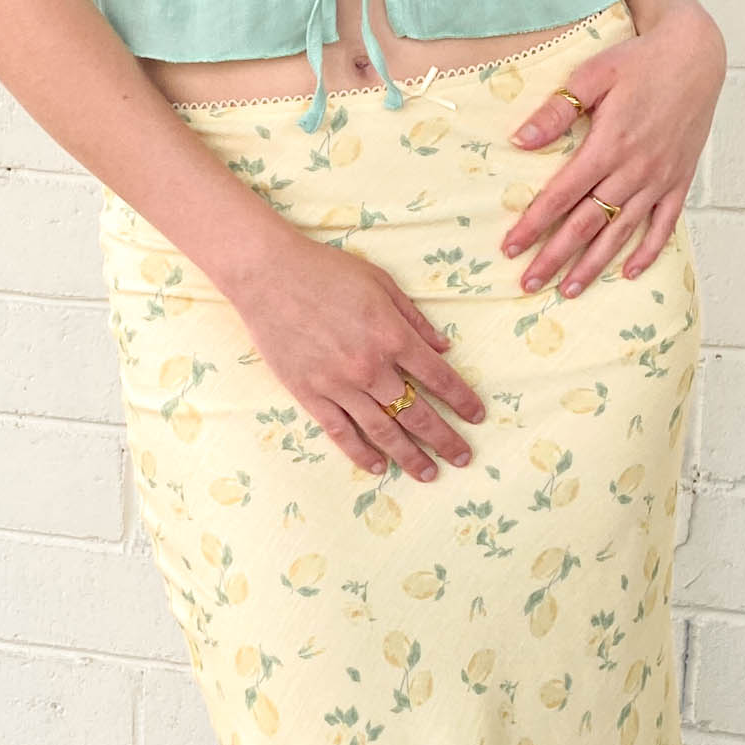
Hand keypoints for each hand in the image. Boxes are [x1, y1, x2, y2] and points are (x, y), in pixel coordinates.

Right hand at [232, 231, 485, 481]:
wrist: (267, 275)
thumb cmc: (325, 271)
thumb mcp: (380, 282)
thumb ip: (414, 318)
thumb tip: (443, 347)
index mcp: (392, 336)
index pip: (439, 377)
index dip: (462, 400)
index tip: (477, 417)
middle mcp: (370, 367)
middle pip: (417, 413)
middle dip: (444, 439)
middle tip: (463, 458)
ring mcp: (339, 385)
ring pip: (383, 430)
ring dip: (409, 456)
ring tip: (429, 474)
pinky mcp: (310, 394)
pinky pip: (340, 432)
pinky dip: (361, 453)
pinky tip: (379, 466)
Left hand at [499, 0, 726, 297]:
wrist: (696, 53)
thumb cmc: (640, 60)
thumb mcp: (593, 74)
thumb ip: (557, 111)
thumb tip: (520, 141)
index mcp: (608, 145)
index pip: (561, 195)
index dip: (534, 224)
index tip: (510, 248)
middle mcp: (633, 170)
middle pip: (587, 224)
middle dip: (555, 257)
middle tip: (529, 284)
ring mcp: (659, 179)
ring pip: (621, 232)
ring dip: (594, 265)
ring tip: (569, 291)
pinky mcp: (679, 180)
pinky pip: (664, 225)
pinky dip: (648, 251)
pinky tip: (629, 272)